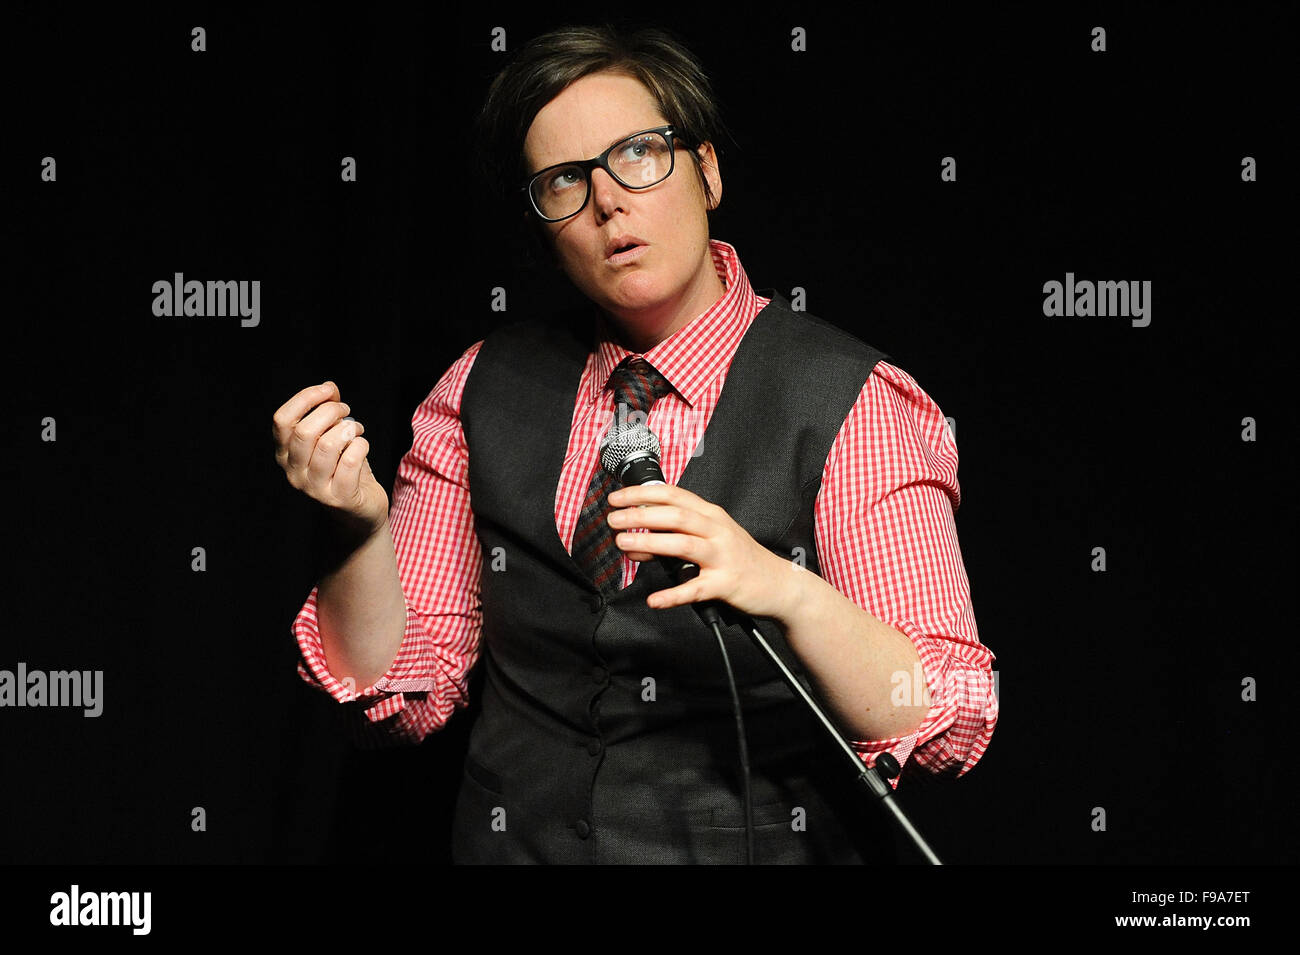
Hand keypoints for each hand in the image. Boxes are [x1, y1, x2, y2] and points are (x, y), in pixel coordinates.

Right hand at [272, 380, 388, 534]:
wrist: (360, 513)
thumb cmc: (345, 470)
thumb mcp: (331, 438)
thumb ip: (328, 413)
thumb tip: (329, 388)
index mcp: (285, 454)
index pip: (282, 420)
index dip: (305, 398)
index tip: (328, 391)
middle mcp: (294, 472)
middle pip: (305, 431)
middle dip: (331, 412)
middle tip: (346, 411)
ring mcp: (314, 488)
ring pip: (328, 445)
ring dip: (348, 429)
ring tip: (356, 429)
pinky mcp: (339, 497)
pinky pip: (350, 461)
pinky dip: (361, 445)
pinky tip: (362, 445)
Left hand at [606, 484, 799, 618]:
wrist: (779, 584)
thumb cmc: (739, 559)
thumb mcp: (709, 539)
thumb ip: (673, 538)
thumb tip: (635, 541)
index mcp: (711, 515)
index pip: (673, 495)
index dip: (642, 494)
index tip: (617, 498)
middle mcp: (717, 530)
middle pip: (675, 515)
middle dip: (640, 515)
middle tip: (613, 520)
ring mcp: (722, 556)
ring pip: (683, 544)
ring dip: (650, 543)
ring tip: (625, 544)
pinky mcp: (726, 583)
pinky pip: (696, 588)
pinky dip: (673, 595)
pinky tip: (654, 600)